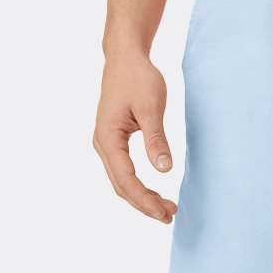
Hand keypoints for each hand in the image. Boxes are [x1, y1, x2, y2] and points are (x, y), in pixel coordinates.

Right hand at [94, 51, 176, 222]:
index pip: (126, 180)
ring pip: (121, 182)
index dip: (145, 200)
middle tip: (170, 215)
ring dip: (142, 198)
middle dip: (145, 204)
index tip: (166, 212)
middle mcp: (102, 144)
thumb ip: (156, 139)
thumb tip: (164, 170)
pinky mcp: (114, 142)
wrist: (125, 57)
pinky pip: (123, 172)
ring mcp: (106, 144)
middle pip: (121, 187)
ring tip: (167, 208)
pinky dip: (139, 186)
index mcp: (108, 138)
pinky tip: (155, 192)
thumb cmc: (138, 77)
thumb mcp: (151, 107)